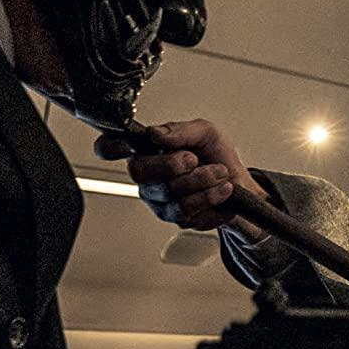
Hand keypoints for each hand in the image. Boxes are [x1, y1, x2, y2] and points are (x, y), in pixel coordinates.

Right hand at [94, 119, 264, 236]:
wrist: (239, 184)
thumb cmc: (217, 156)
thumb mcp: (205, 132)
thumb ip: (181, 130)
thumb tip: (156, 134)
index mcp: (146, 150)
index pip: (110, 148)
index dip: (109, 147)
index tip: (127, 146)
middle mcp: (147, 176)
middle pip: (139, 171)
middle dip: (171, 164)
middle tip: (194, 158)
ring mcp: (158, 199)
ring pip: (167, 191)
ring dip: (199, 180)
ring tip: (219, 173)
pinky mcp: (175, 217)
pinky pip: (185, 209)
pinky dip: (208, 196)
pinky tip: (221, 189)